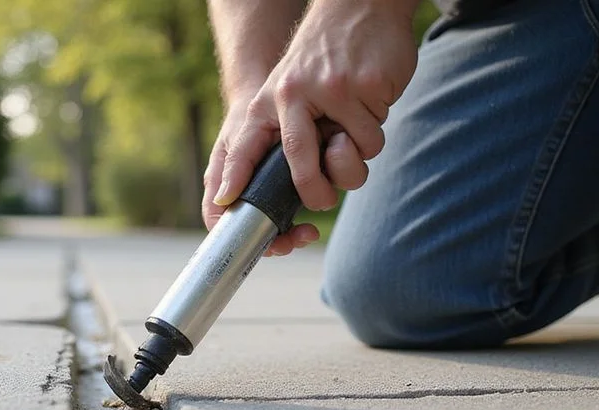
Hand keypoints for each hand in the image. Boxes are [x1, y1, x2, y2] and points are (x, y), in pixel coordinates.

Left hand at [205, 0, 418, 254]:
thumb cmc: (322, 60)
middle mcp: (292, 97)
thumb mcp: (287, 91)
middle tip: (323, 201)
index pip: (244, 146)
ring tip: (353, 123)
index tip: (224, 202)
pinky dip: (374, 130)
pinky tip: (369, 103)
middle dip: (315, 193)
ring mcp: (331, 92)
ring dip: (357, 153)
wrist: (358, 7)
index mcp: (268, 102)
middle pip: (301, 166)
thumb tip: (284, 189)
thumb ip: (282, 136)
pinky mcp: (365, 88)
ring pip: (351, 158)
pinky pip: (373, 139)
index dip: (234, 177)